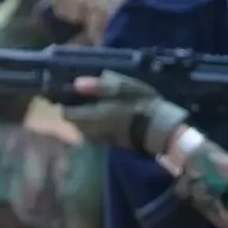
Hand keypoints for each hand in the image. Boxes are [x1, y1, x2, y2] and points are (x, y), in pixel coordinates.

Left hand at [60, 70, 181, 153]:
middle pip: (74, 122)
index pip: (67, 113)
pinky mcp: (110, 144)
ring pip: (84, 129)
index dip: (67, 103)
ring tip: (96, 106)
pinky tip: (106, 117)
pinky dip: (96, 126)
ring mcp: (101, 139)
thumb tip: (76, 83)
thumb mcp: (124, 88)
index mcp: (93, 115)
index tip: (72, 93)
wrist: (160, 130)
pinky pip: (95, 134)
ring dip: (85, 119)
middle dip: (76, 111)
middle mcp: (92, 130)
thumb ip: (98, 86)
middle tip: (84, 98)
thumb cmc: (143, 104)